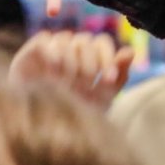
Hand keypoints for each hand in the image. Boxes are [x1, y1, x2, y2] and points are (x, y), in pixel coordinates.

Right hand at [9, 30, 133, 109]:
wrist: (41, 123)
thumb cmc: (75, 110)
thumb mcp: (102, 98)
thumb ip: (119, 75)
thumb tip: (130, 51)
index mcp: (91, 53)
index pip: (102, 43)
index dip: (107, 60)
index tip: (108, 81)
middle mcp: (72, 46)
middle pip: (85, 41)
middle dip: (89, 65)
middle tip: (84, 87)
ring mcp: (53, 46)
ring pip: (67, 41)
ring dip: (70, 63)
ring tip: (66, 85)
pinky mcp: (34, 49)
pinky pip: (46, 41)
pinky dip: (53, 55)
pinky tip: (53, 72)